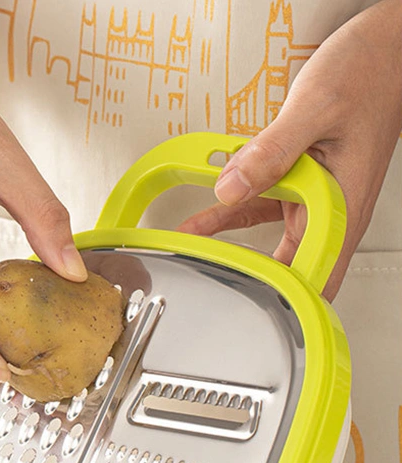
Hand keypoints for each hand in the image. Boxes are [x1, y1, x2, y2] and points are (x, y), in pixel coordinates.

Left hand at [179, 0, 401, 300]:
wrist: (380, 50)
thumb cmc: (366, 75)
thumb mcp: (313, 111)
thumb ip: (270, 152)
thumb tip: (231, 188)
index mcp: (344, 205)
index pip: (316, 274)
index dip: (287, 296)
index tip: (251, 302)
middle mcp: (330, 209)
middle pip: (290, 267)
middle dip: (251, 279)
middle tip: (213, 286)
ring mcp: (314, 198)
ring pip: (267, 238)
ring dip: (229, 244)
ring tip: (192, 249)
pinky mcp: (299, 183)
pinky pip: (259, 207)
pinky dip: (230, 213)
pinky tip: (202, 219)